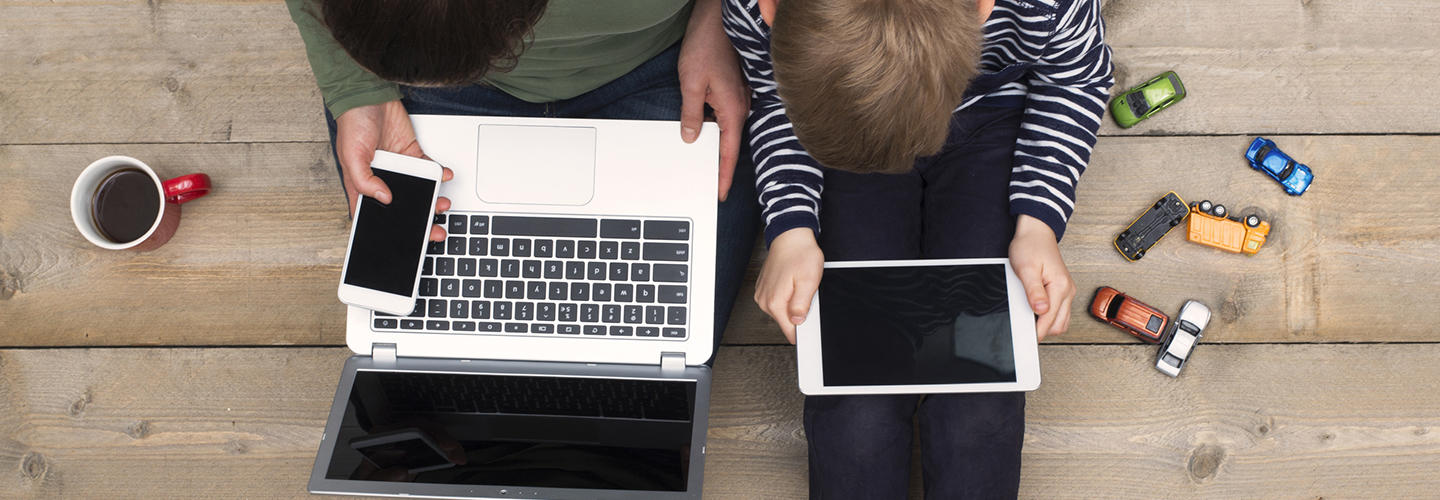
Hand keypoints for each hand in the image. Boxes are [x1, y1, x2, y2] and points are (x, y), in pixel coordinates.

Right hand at [335, 100, 453, 240]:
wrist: (369, 96)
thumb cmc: (353, 123)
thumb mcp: (352, 156)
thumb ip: (365, 180)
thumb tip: (384, 197)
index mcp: (364, 186)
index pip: (376, 214)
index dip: (388, 230)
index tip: (405, 242)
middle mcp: (383, 180)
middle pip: (403, 207)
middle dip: (419, 220)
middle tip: (434, 230)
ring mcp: (400, 169)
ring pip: (420, 192)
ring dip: (433, 200)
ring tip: (442, 204)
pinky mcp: (413, 156)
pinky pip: (429, 170)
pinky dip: (439, 174)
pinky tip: (444, 176)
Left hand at [678, 0, 749, 200]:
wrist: (716, 20)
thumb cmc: (706, 45)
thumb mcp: (690, 83)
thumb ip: (691, 113)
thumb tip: (690, 136)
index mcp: (732, 110)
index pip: (728, 153)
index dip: (723, 176)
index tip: (719, 193)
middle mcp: (740, 106)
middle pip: (730, 144)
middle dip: (720, 165)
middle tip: (710, 186)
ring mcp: (738, 98)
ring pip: (727, 130)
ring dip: (716, 146)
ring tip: (703, 164)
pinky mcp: (733, 90)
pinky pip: (726, 116)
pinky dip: (716, 128)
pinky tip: (703, 131)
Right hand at [754, 228, 823, 343]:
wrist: (790, 237)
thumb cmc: (801, 255)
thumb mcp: (809, 281)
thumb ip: (801, 305)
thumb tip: (797, 321)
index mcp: (775, 303)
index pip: (790, 331)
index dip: (803, 328)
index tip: (809, 317)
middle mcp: (765, 301)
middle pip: (786, 322)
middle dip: (799, 312)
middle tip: (805, 293)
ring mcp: (762, 295)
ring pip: (782, 312)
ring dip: (792, 303)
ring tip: (797, 285)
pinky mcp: (763, 289)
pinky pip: (778, 301)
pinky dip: (786, 295)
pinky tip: (791, 282)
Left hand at [1009, 215, 1075, 339]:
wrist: (1036, 233)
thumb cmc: (1030, 246)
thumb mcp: (1026, 269)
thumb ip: (1034, 292)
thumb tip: (1040, 311)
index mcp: (1060, 286)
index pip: (1050, 320)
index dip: (1036, 332)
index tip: (1025, 339)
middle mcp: (1068, 290)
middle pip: (1059, 325)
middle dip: (1043, 330)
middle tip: (1025, 330)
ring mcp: (1067, 290)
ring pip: (1061, 320)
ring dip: (1047, 324)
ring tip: (1030, 320)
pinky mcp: (1063, 290)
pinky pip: (1060, 311)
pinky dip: (1050, 316)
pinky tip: (1037, 312)